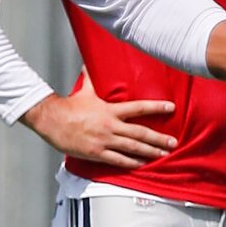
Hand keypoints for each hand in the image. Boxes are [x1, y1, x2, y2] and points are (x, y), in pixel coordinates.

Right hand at [23, 88, 176, 168]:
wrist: (51, 120)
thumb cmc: (69, 106)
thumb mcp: (84, 90)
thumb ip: (92, 78)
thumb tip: (90, 62)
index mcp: (110, 110)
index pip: (139, 107)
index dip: (157, 107)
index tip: (172, 108)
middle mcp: (110, 126)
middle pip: (141, 133)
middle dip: (159, 138)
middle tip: (174, 143)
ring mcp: (104, 141)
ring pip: (133, 148)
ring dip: (151, 152)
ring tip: (164, 154)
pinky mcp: (96, 153)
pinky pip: (118, 160)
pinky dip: (132, 163)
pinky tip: (143, 164)